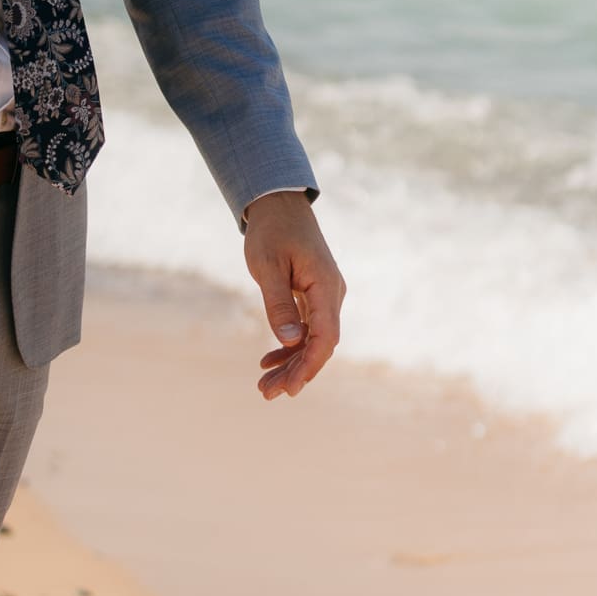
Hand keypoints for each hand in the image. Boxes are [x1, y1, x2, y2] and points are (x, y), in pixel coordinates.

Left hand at [242, 191, 344, 400]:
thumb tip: (291, 341)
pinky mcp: (314, 294)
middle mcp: (331, 294)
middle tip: (266, 393)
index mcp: (326, 286)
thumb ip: (279, 303)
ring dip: (291, 363)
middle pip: (320, 344)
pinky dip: (290, 346)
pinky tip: (269, 361)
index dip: (309, 366)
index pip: (325, 338)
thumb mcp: (267, 265)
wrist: (278, 203)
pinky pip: (307, 327)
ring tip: (264, 386)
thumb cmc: (271, 230)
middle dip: (296, 372)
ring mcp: (324, 295)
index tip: (289, 388)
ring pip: (313, 339)